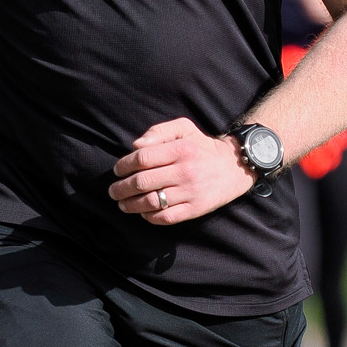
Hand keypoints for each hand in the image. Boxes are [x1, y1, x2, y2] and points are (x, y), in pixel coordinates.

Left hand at [110, 118, 255, 224]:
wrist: (234, 168)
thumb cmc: (202, 147)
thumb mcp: (184, 129)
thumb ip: (159, 131)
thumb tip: (135, 146)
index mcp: (180, 149)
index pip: (142, 158)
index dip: (124, 165)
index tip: (117, 170)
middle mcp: (185, 171)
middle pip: (142, 182)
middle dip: (121, 188)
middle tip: (113, 191)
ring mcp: (190, 192)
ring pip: (151, 202)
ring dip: (130, 205)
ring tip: (122, 204)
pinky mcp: (195, 209)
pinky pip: (166, 217)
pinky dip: (149, 217)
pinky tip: (143, 212)